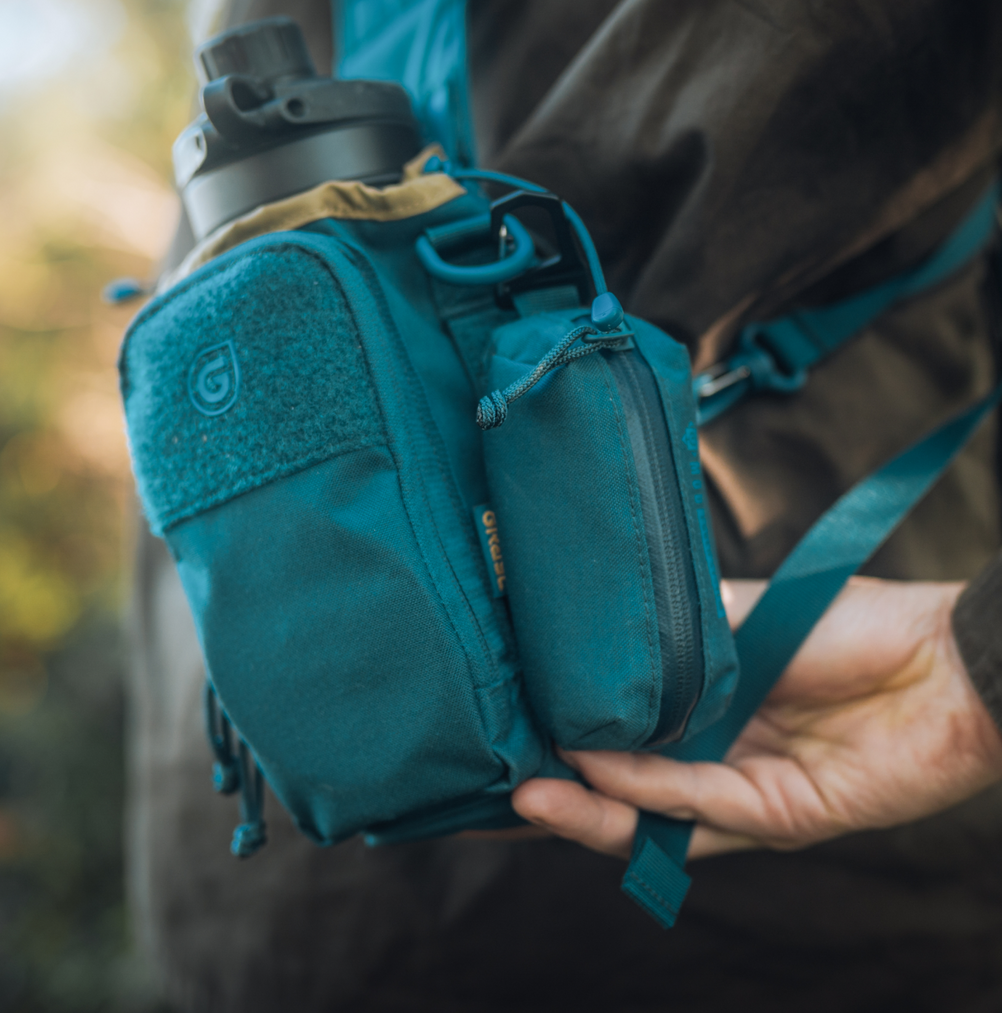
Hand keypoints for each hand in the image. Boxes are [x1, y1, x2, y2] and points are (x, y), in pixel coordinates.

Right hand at [512, 577, 1001, 859]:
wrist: (942, 653)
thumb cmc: (844, 625)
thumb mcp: (738, 617)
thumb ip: (672, 635)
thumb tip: (592, 628)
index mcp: (701, 717)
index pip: (616, 739)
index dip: (559, 739)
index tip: (500, 720)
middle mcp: (712, 763)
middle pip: (621, 794)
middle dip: (555, 796)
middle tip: (491, 783)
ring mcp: (744, 795)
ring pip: (650, 817)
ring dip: (586, 809)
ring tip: (525, 793)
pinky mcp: (781, 815)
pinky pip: (702, 804)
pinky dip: (648, 788)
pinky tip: (598, 769)